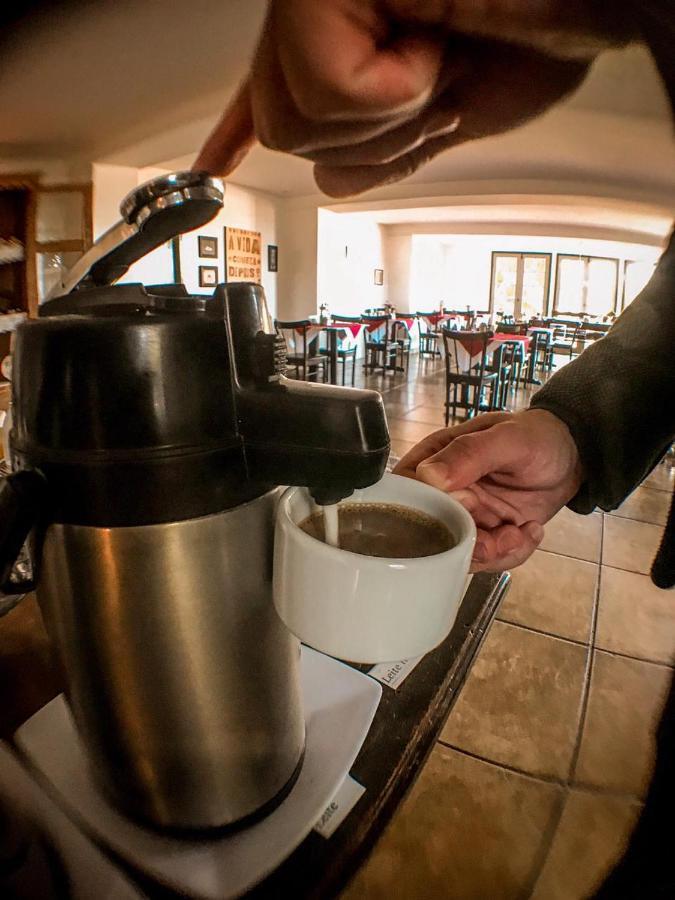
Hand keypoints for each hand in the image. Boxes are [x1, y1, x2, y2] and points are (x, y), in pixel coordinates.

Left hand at [194, 0, 629, 195]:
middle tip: (426, 82)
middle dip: (361, 138)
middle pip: (278, 127)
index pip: (270, 88)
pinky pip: (322, 83)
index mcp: (349, 28)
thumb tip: (331, 180)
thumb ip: (386, 148)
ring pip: (291, 118)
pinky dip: (390, 91)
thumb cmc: (545, 26)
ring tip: (436, 55)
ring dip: (383, 115)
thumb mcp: (455, 112)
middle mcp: (325, 4)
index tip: (215, 162)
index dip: (236, 129)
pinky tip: (432, 40)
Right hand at [393, 410, 583, 571]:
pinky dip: (511, 554)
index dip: (427, 511)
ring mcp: (462, 518)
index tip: (467, 508)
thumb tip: (428, 476)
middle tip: (504, 536)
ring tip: (523, 532)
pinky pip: (485, 560)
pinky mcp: (484, 537)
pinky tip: (530, 531)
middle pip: (431, 534)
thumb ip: (469, 453)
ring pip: (457, 554)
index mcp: (432, 460)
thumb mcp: (507, 438)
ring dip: (494, 553)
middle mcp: (440, 494)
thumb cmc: (536, 436)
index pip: (405, 494)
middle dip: (468, 543)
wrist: (572, 457)